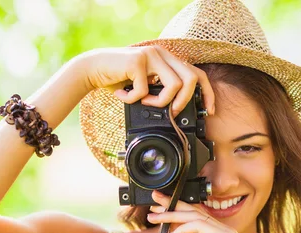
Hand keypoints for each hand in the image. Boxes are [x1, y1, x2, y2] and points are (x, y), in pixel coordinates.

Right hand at [73, 46, 215, 115]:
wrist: (93, 69)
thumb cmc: (120, 80)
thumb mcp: (147, 86)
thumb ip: (163, 91)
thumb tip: (180, 110)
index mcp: (168, 59)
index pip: (198, 74)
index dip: (207, 93)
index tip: (207, 111)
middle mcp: (163, 54)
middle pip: (191, 79)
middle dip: (183, 102)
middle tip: (171, 112)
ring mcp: (151, 55)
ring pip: (174, 85)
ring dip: (160, 102)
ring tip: (143, 102)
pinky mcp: (137, 61)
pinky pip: (145, 90)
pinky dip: (133, 99)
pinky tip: (123, 95)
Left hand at [146, 191, 238, 232]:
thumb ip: (177, 222)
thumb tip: (166, 204)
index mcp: (219, 231)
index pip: (197, 213)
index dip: (177, 204)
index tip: (158, 199)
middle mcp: (228, 231)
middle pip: (196, 212)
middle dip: (172, 206)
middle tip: (153, 202)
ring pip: (196, 217)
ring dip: (172, 216)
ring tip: (154, 219)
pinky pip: (198, 225)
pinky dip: (182, 228)